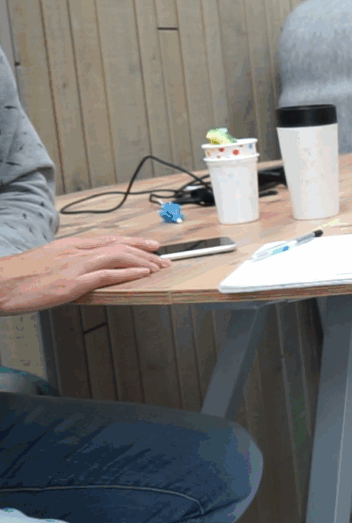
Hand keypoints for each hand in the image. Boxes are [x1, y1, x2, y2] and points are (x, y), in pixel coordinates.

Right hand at [0, 236, 170, 315]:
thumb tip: (83, 271)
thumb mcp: (46, 262)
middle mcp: (74, 251)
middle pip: (119, 245)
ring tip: (159, 268)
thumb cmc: (16, 277)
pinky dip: (128, 273)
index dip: (134, 242)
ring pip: (118, 256)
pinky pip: (106, 275)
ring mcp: (73, 266)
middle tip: (164, 258)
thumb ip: (67, 262)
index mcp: (68, 245)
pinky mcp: (70, 283)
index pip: (109, 239)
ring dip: (143, 261)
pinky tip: (142, 275)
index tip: (151, 245)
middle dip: (145, 251)